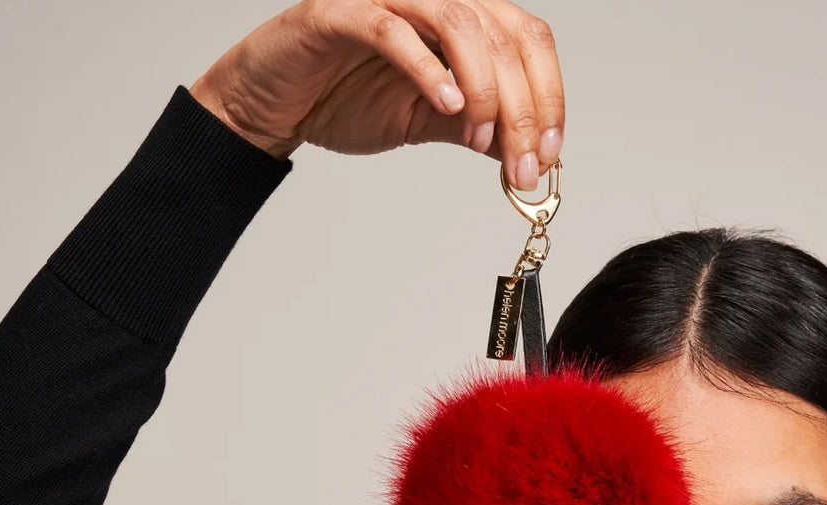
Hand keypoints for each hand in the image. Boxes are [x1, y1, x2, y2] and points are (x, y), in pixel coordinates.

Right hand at [188, 0, 563, 189]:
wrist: (277, 106)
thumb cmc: (346, 98)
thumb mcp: (430, 120)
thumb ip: (478, 127)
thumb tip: (527, 153)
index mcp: (458, 18)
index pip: (527, 40)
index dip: (549, 96)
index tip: (548, 155)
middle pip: (504, 35)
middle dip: (524, 109)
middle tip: (524, 167)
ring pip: (460, 23)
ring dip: (484, 89)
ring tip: (480, 139)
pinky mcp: (340, 11)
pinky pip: (392, 29)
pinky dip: (427, 69)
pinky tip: (447, 106)